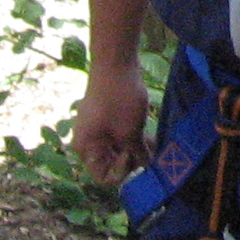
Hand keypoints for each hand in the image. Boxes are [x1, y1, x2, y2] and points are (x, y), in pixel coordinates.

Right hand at [70, 59, 153, 187]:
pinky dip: (132, 137)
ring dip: (135, 148)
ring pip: (117, 148)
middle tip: (150, 151)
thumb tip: (145, 166)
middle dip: (132, 159)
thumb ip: (137, 154)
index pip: (102, 176)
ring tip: (153, 142)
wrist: (115, 63)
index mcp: (86, 148)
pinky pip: (118, 135)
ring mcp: (96, 128)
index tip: (133, 154)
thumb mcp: (130, 132)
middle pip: (110, 163)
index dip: (122, 172)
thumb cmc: (119, 100)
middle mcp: (87, 141)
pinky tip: (149, 135)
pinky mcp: (106, 117)